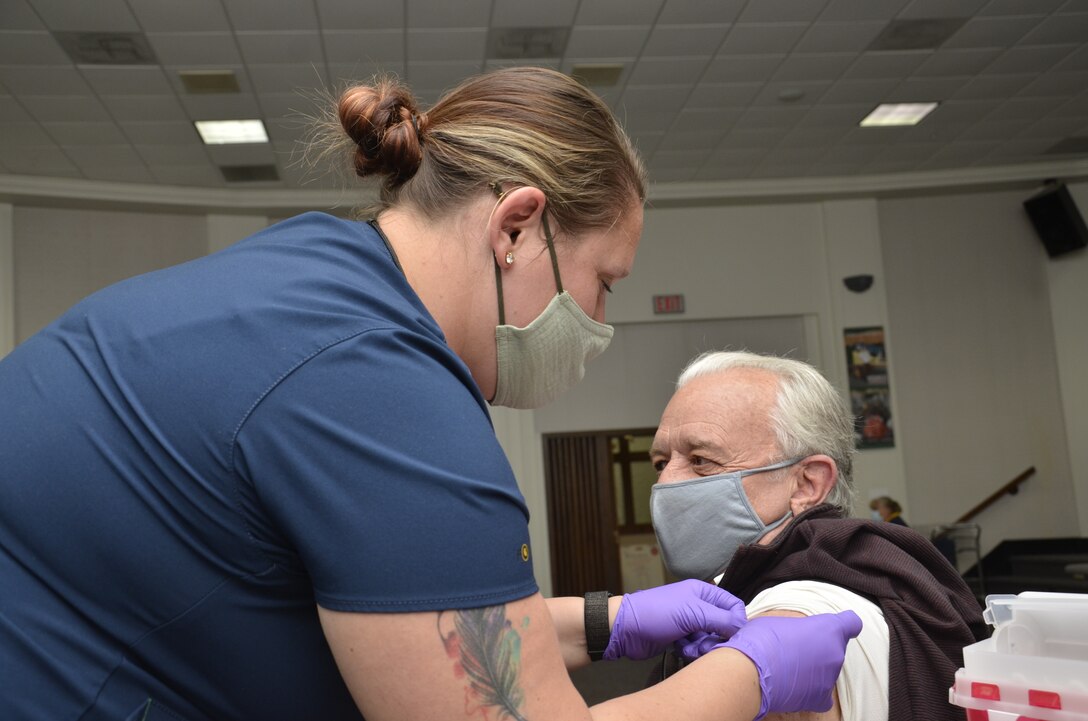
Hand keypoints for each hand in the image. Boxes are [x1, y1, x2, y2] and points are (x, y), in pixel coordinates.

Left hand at [603, 579, 746, 660]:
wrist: (626, 630)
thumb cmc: (658, 614)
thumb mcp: (692, 613)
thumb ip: (721, 619)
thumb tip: (743, 627)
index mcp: (703, 592)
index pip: (733, 605)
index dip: (736, 622)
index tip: (732, 636)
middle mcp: (699, 606)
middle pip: (723, 626)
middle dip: (716, 638)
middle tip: (705, 644)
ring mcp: (690, 623)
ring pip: (711, 639)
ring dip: (702, 647)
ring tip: (689, 647)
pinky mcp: (681, 638)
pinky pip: (697, 648)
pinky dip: (691, 651)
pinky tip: (680, 649)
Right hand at [714, 611, 862, 720]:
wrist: (752, 671)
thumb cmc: (761, 641)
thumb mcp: (778, 621)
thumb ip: (796, 628)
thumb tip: (793, 635)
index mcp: (828, 628)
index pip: (851, 623)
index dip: (844, 625)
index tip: (834, 629)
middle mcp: (835, 653)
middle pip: (834, 649)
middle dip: (818, 649)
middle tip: (794, 650)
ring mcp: (830, 677)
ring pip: (827, 671)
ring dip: (813, 669)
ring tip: (788, 670)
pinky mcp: (822, 698)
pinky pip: (823, 695)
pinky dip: (813, 692)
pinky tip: (796, 688)